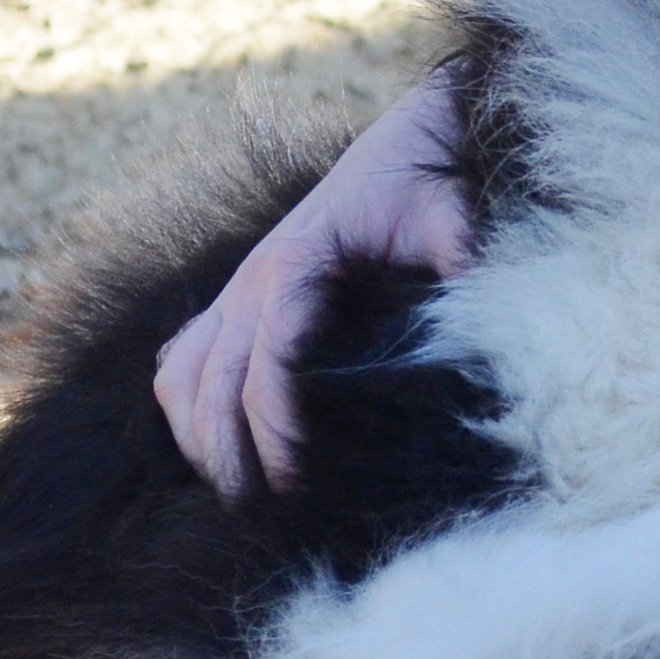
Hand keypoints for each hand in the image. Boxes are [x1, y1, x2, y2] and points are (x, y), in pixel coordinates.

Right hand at [154, 78, 474, 495]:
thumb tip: (479, 329)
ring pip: (183, 373)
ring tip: (231, 492)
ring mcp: (237, 289)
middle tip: (256, 510)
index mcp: (298, 263)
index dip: (274, 425)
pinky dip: (183, 408)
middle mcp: (253, 279)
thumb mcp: (449, 220)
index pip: (268, 359)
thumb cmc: (424, 189)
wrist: (400, 149)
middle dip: (227, 451)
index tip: (294, 479)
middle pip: (213, 380)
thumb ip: (459, 262)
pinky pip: (181, 358)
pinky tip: (208, 449)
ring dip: (196, 436)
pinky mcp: (234, 299)